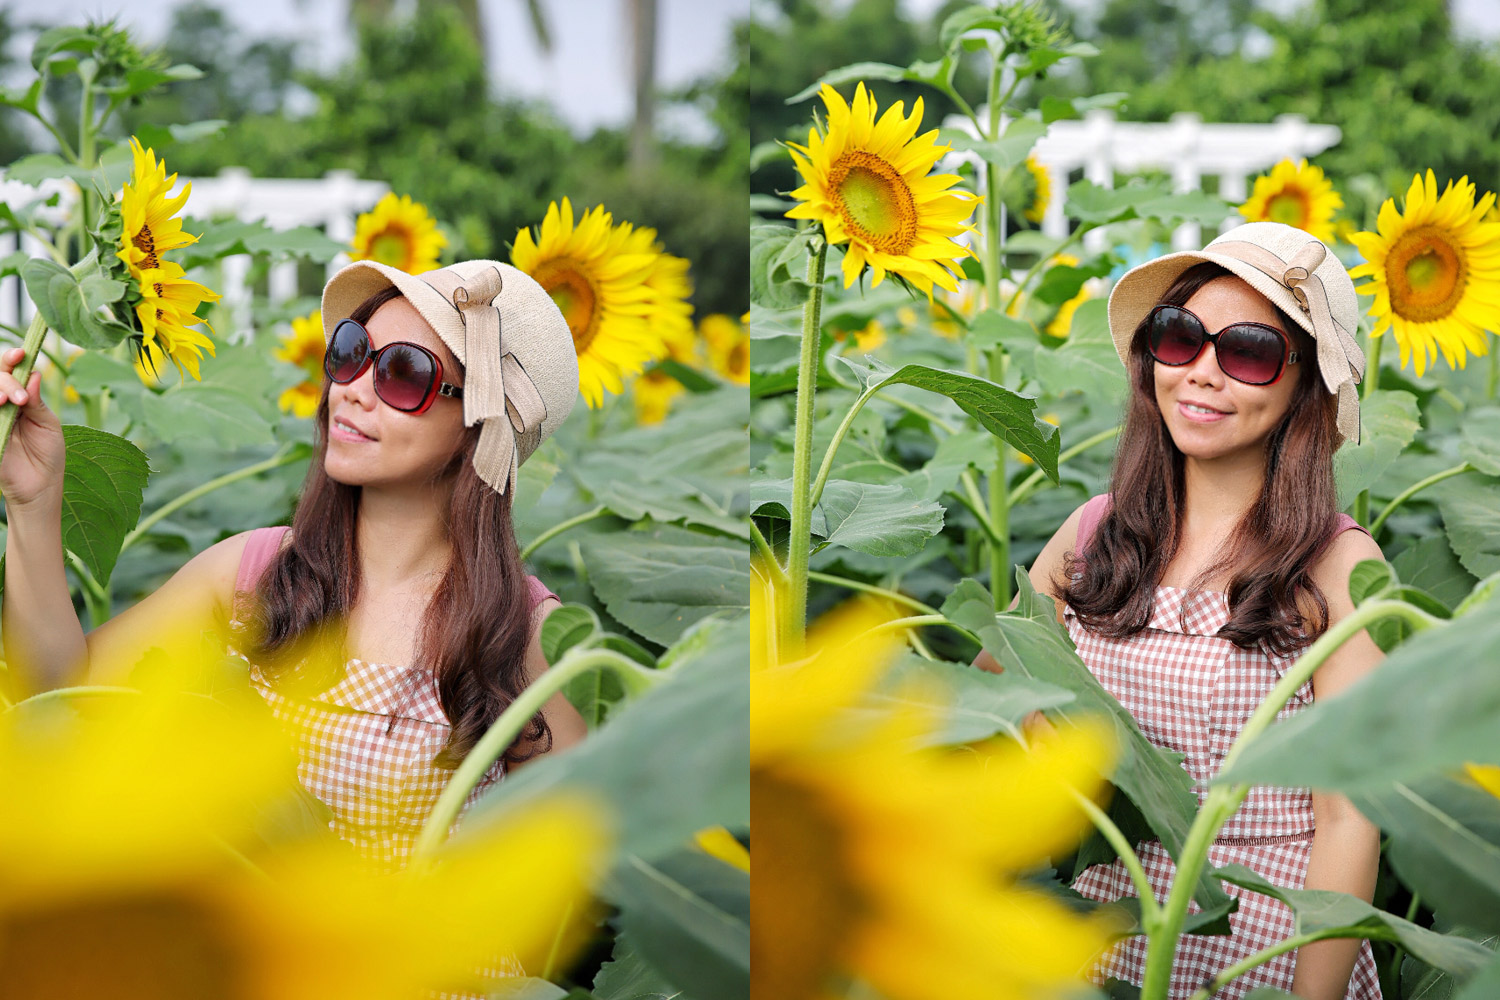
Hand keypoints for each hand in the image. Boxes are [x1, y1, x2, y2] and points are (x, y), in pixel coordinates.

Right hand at [0, 346, 65, 513]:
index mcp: (20, 398)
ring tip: (9, 402)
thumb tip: (33, 373)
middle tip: (21, 398)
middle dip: (6, 380)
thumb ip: (38, 402)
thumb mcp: (48, 425)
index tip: (21, 353)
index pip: (10, 371)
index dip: (11, 359)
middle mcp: (2, 405)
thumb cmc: (48, 455)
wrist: (40, 487)